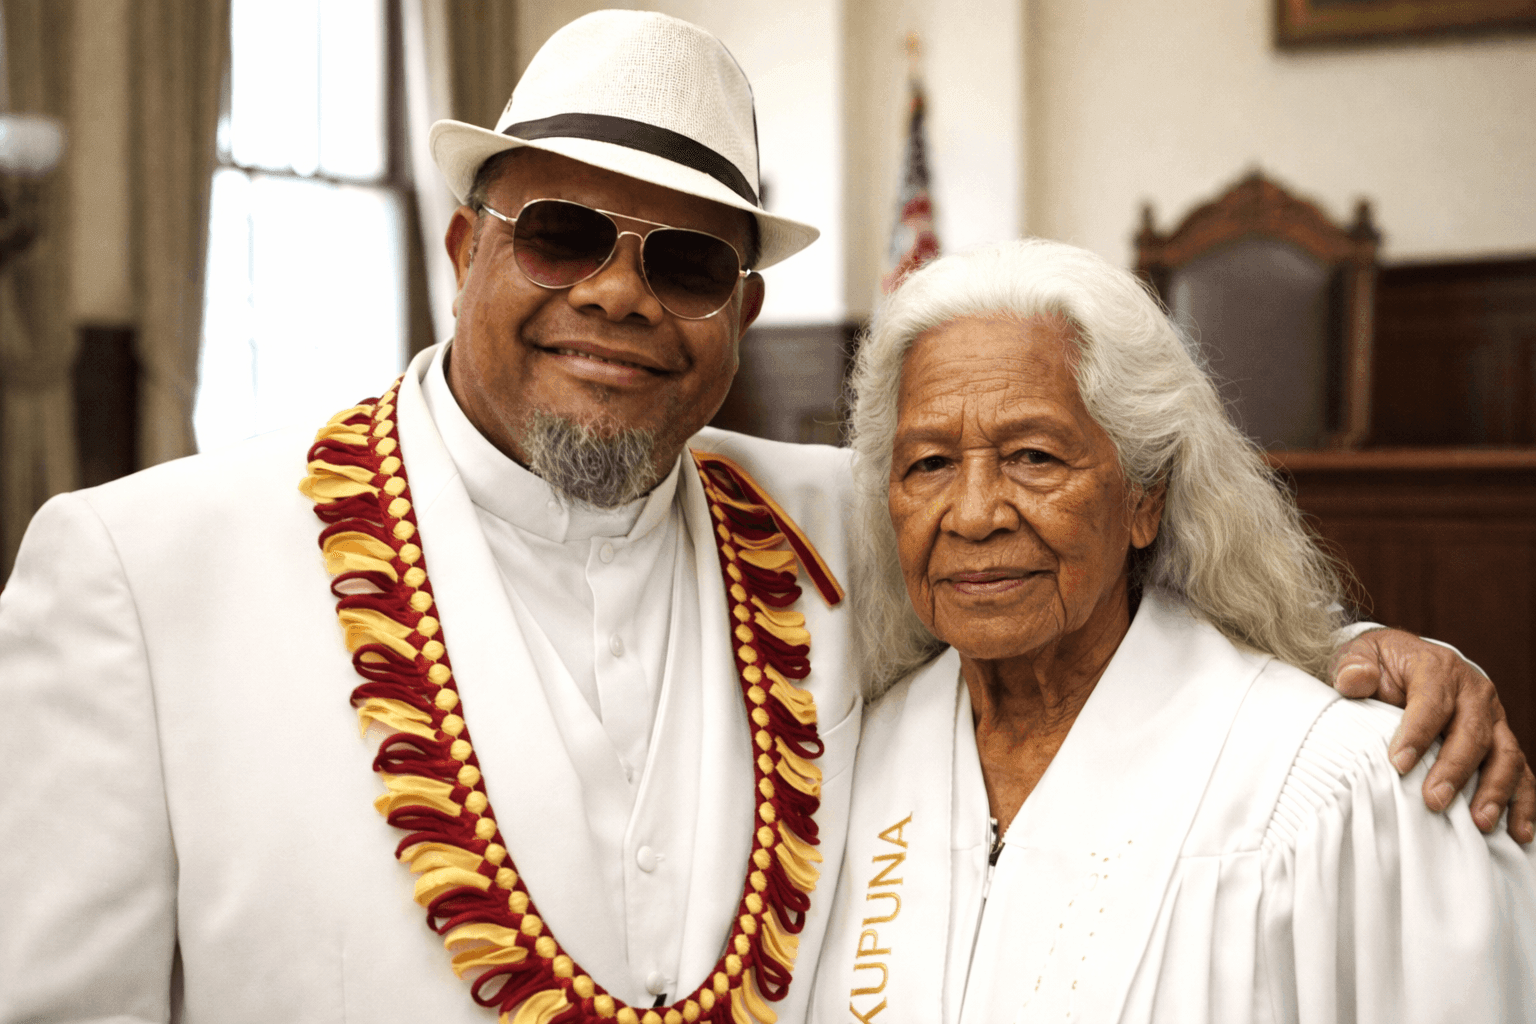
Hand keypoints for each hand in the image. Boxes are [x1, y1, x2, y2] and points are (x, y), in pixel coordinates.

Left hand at [1330, 628, 1533, 843]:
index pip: (1432, 702)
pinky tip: (1518, 832)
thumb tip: (1353, 681)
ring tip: (1479, 822)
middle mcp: (1474, 692)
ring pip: (1505, 754)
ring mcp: (1493, 718)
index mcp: (1438, 669)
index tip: (1399, 764)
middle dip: (1454, 770)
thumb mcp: (1361, 654)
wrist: (1407, 660)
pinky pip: (1520, 772)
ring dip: (1495, 790)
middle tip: (1434, 801)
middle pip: (1472, 733)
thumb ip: (1353, 666)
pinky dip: (1522, 802)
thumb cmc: (1383, 664)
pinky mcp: (1502, 741)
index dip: (1417, 734)